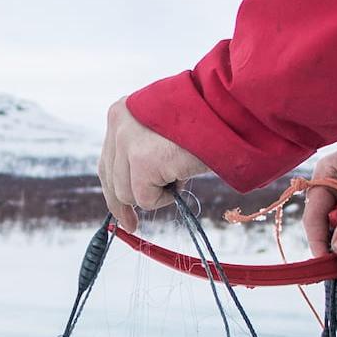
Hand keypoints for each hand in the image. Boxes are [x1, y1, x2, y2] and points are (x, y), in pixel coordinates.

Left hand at [98, 99, 211, 231]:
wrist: (228, 113)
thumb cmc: (204, 122)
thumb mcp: (161, 129)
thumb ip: (141, 148)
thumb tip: (128, 190)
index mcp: (121, 112)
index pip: (107, 161)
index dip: (113, 189)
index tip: (121, 212)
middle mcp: (119, 123)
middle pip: (111, 180)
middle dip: (123, 204)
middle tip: (132, 224)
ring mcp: (128, 141)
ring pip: (127, 193)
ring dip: (155, 193)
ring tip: (178, 173)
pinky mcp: (142, 160)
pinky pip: (145, 199)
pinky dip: (165, 197)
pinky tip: (181, 177)